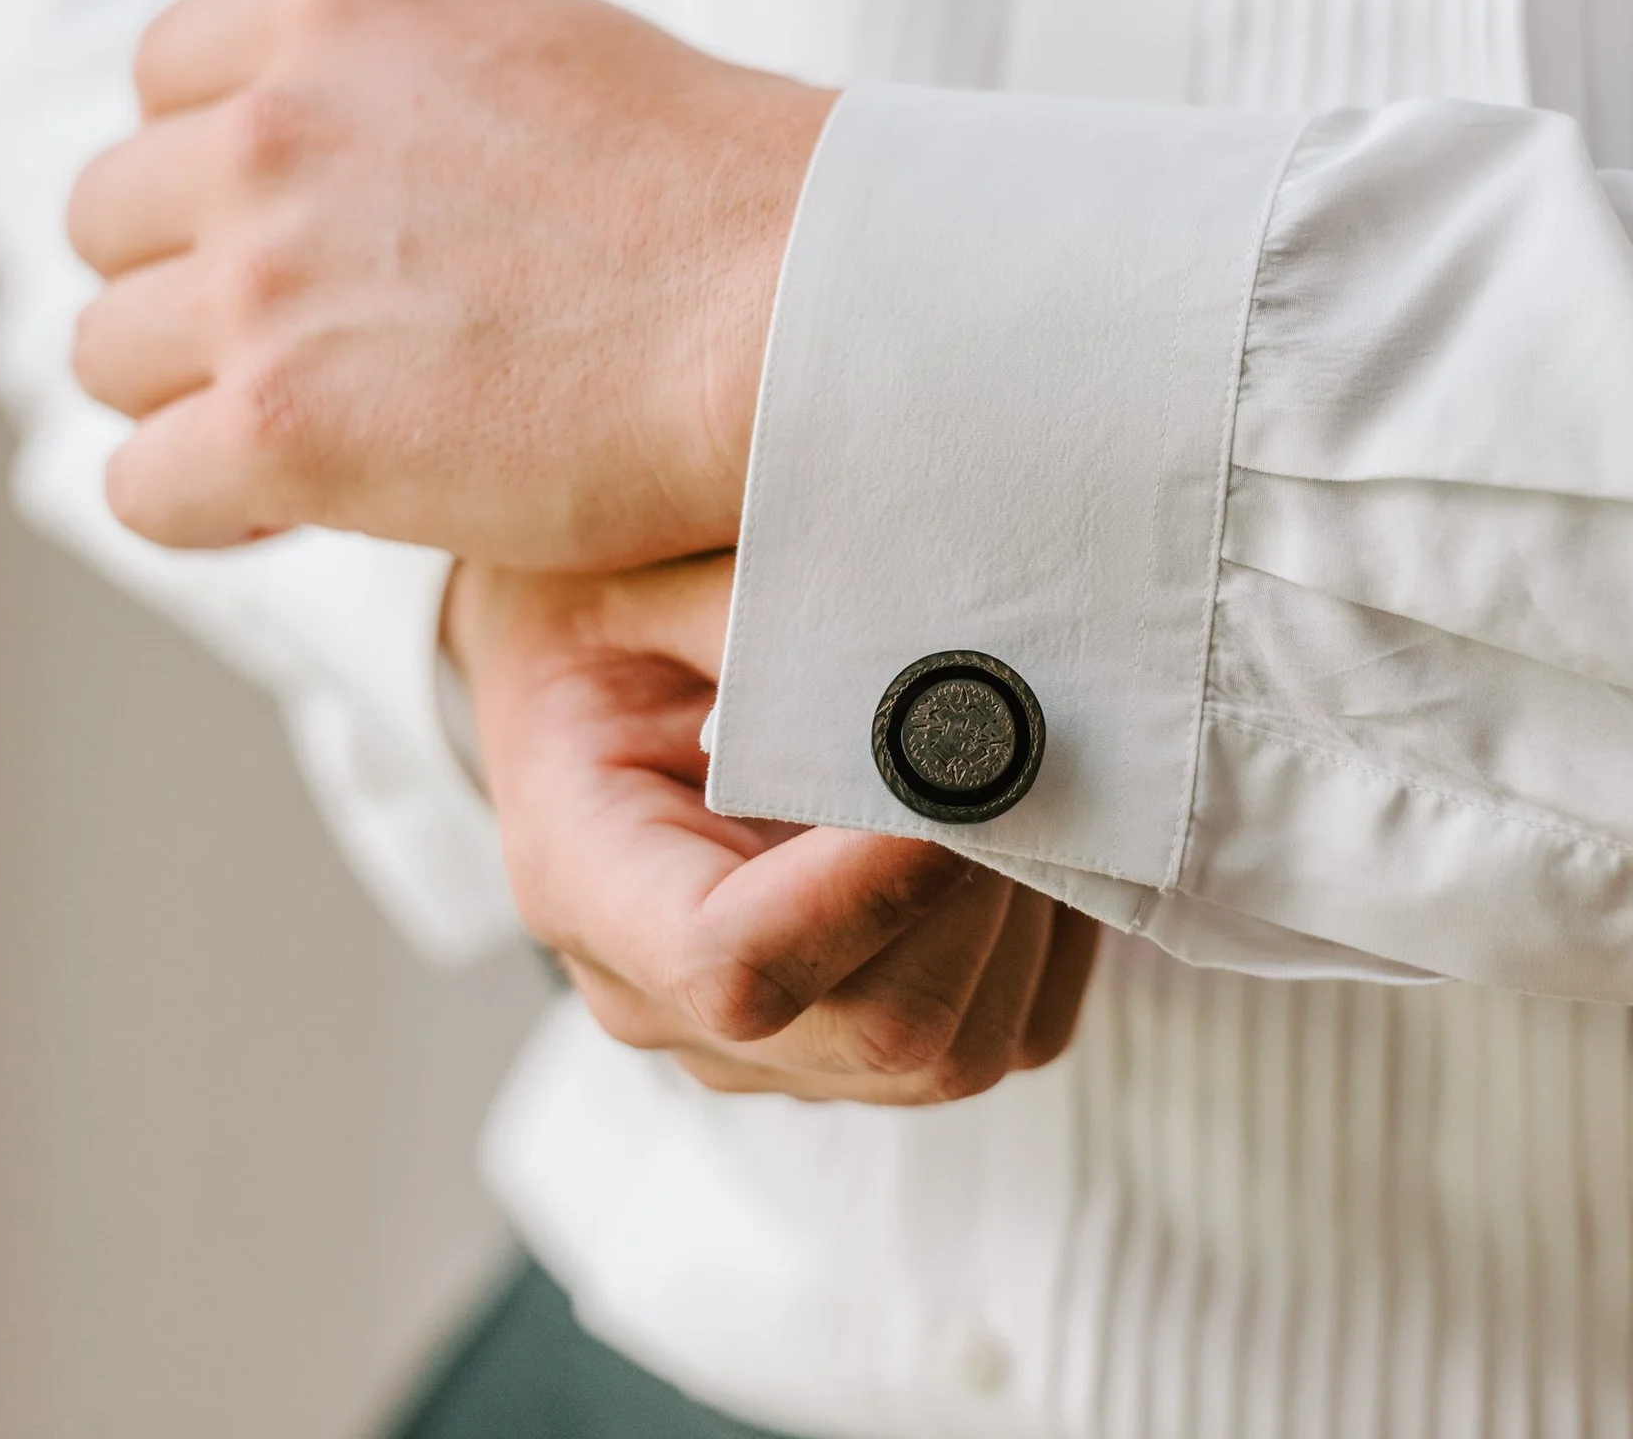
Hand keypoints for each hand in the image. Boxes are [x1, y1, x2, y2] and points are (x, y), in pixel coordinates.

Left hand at [65, 0, 829, 568]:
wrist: (801, 309)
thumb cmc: (713, 189)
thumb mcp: (538, 32)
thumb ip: (413, 9)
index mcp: (331, 16)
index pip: (161, 82)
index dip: (214, 179)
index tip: (291, 247)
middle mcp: (270, 131)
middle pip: (108, 219)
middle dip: (183, 289)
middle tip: (291, 354)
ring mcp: (264, 278)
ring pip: (105, 355)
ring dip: (188, 401)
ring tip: (301, 443)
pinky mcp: (285, 426)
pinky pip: (140, 486)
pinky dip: (201, 509)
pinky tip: (286, 513)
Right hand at [450, 553, 1099, 1102]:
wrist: (584, 693)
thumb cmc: (605, 630)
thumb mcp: (645, 578)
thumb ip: (770, 613)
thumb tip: (934, 650)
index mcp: (587, 885)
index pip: (735, 965)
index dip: (874, 889)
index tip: (966, 765)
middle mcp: (668, 1005)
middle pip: (881, 1023)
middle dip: (979, 884)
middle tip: (1015, 741)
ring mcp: (768, 1051)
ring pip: (956, 1047)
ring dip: (1025, 909)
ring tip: (1015, 771)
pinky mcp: (862, 1054)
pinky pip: (1006, 1032)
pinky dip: (1048, 935)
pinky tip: (1017, 826)